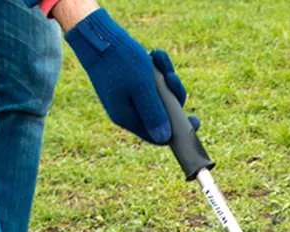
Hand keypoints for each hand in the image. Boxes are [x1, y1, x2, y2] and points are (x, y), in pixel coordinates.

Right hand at [63, 8, 197, 143]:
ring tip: (159, 58)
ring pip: (159, 96)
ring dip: (166, 78)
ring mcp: (129, 97)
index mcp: (127, 118)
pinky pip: (151, 82)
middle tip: (173, 78)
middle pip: (162, 115)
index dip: (178, 130)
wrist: (95, 34)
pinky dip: (157, 69)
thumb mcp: (141, 87)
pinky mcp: (130, 83)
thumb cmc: (119, 60)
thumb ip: (154, 113)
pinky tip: (155, 55)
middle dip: (173, 96)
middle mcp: (128, 111)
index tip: (195, 120)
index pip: (157, 136)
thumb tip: (164, 138)